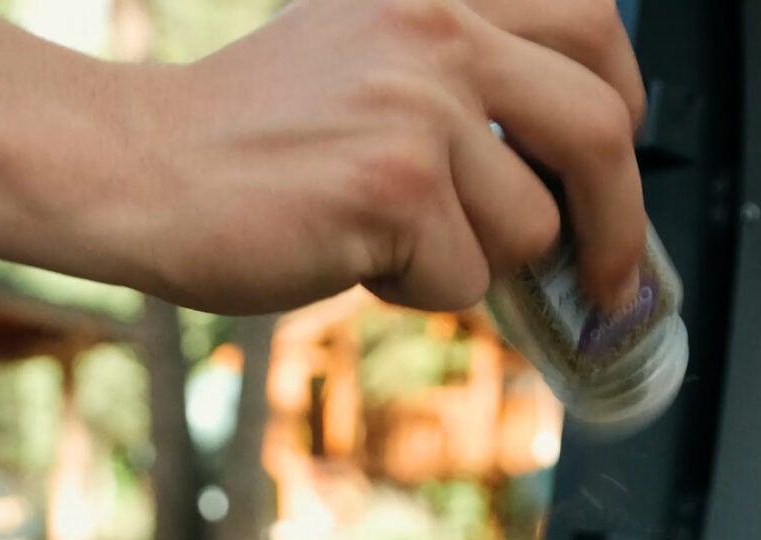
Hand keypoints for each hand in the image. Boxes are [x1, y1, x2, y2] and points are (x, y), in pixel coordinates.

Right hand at [109, 0, 647, 314]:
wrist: (140, 165)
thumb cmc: (247, 131)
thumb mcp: (369, 53)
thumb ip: (466, 78)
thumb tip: (578, 179)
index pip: (593, 24)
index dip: (619, 103)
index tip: (614, 161)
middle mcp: (439, 27)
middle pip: (598, 128)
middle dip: (617, 221)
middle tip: (606, 274)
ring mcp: (420, 105)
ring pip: (529, 227)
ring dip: (476, 262)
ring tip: (394, 241)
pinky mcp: (396, 186)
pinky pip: (465, 277)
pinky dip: (418, 291)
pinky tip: (354, 256)